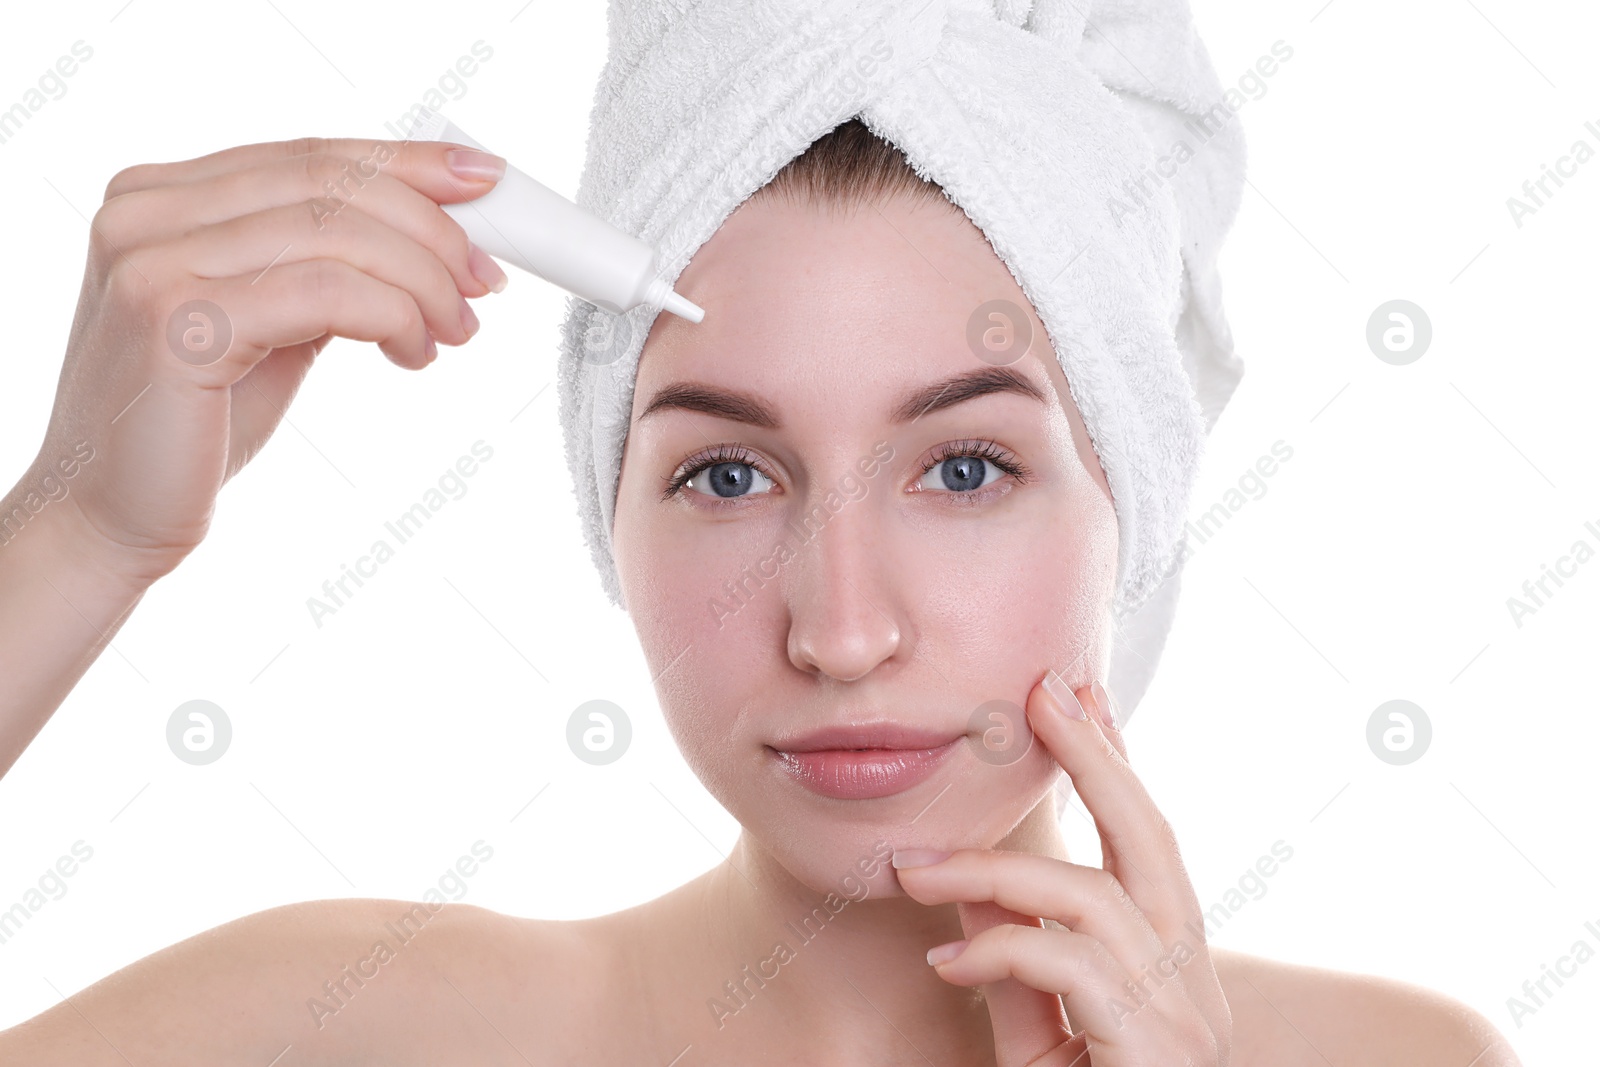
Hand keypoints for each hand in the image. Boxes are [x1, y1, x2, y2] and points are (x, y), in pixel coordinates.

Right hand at [35, 135, 508, 585]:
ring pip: (337, 232)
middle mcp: (146, 212)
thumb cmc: (198, 423)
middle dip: (432, 229)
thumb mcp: (272, 321)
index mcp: (163, 196)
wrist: (112, 515)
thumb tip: (433, 234)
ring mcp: (154, 260)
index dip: (408, 163)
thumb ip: (321, 264)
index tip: (484, 181)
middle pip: (329, 182)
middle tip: (486, 281)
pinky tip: (414, 353)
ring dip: (423, 281)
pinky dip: (395, 315)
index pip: (309, 155)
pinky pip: (326, 293)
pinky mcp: (176, 319)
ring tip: (455, 332)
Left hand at [892, 676, 1230, 1064]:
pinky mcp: (1153, 1052)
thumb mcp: (1043, 1039)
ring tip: (914, 875)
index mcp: (1175, 962)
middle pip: (1153, 839)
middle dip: (1098, 756)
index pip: (1148, 841)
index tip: (1079, 693)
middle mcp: (1194, 980)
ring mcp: (1183, 1017)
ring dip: (992, 874)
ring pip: (1093, 898)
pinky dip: (999, 950)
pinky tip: (946, 961)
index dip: (1118, 761)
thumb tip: (969, 913)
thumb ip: (1021, 975)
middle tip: (1045, 690)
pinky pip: (1069, 968)